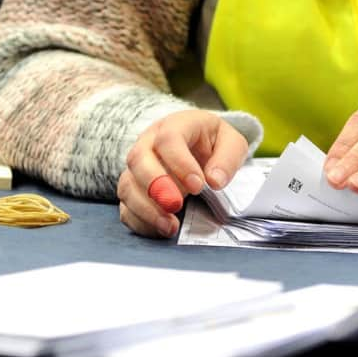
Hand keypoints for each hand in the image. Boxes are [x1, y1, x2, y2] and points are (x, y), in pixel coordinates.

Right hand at [118, 110, 247, 236]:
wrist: (198, 148)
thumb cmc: (214, 144)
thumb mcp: (232, 143)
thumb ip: (228, 158)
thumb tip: (215, 181)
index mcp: (175, 125)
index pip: (168, 138)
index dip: (180, 163)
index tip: (198, 186)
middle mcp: (149, 143)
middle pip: (138, 159)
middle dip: (155, 185)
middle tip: (176, 205)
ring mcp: (137, 168)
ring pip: (127, 185)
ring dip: (146, 208)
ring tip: (170, 226)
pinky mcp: (134, 190)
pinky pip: (125, 207)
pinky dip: (139, 222)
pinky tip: (161, 230)